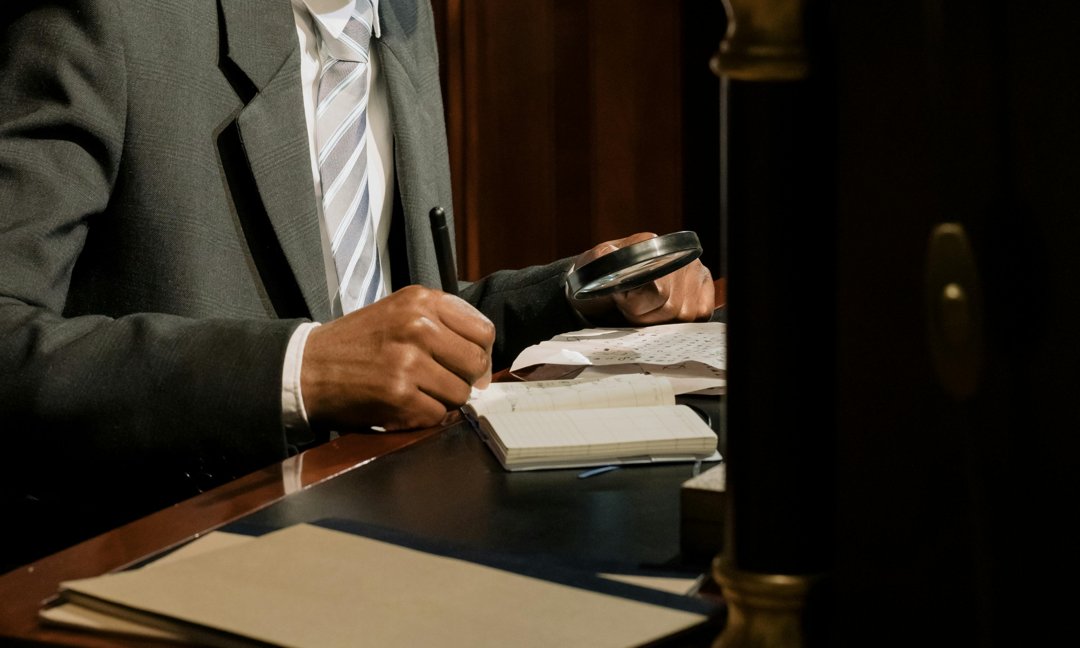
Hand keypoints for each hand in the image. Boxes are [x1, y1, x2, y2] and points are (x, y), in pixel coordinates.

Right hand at [300, 285, 494, 431]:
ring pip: (460, 393)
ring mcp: (409, 360)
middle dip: (466, 380)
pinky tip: (403, 405)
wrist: (307, 367)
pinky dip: (424, 416)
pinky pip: (437, 414)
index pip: (483, 331)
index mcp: (421, 301)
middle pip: (476, 363)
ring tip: (417, 392)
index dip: (481, 353)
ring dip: (443, 400)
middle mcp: (418, 326)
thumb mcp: (399, 311)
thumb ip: (442, 324)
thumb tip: (483, 361)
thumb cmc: (357, 343)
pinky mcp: (399, 394)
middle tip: (443, 383)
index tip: (469, 364)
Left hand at [570, 232, 714, 325]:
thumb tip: (607, 253)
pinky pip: (700, 313)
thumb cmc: (599, 278)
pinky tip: (662, 311)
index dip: (635, 304)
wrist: (605, 282)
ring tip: (644, 306)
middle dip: (644, 314)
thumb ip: (598, 260)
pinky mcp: (703, 285)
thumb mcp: (591, 268)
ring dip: (659, 318)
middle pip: (670, 306)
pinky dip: (680, 319)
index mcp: (649, 245)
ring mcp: (693, 269)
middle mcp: (677, 254)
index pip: (656, 290)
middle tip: (629, 306)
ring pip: (684, 313)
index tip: (621, 300)